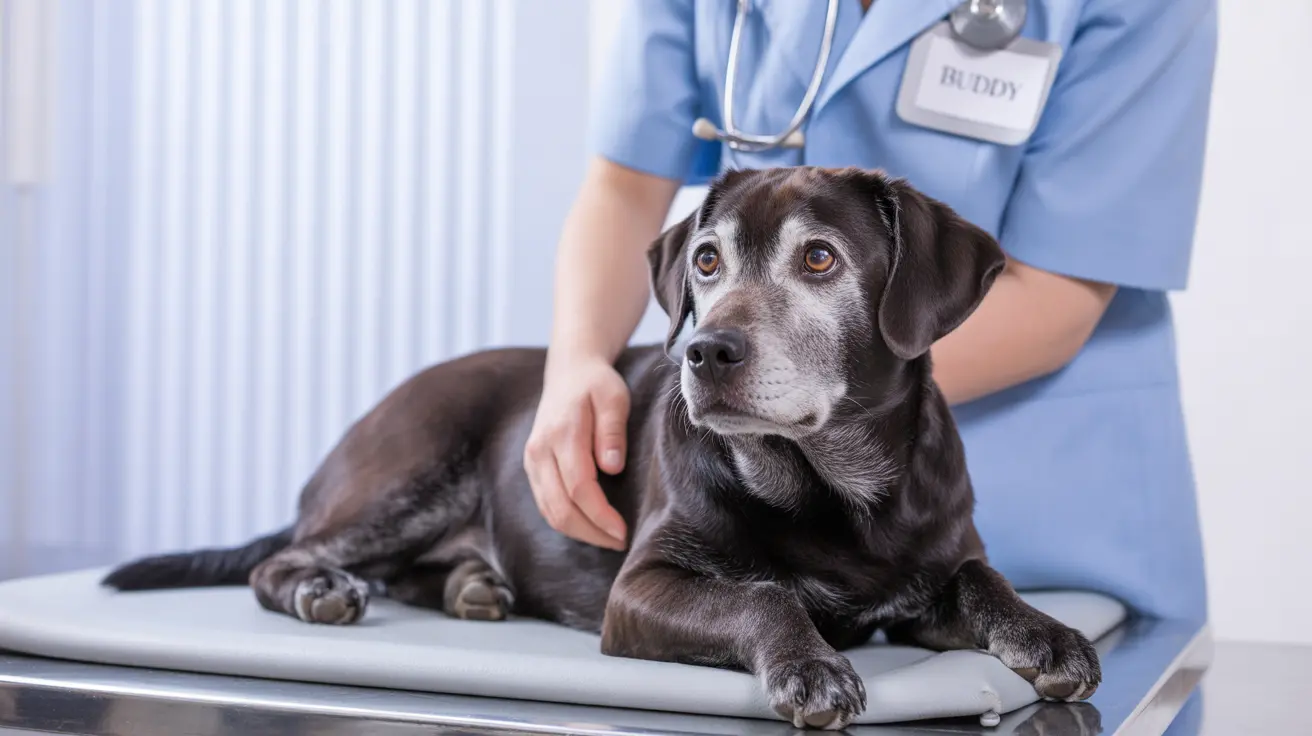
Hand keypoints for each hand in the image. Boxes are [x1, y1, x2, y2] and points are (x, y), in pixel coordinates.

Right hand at [524, 355, 629, 549]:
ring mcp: (532, 460)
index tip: (623, 531)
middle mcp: (540, 451)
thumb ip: (613, 431)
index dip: (600, 515)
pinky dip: (566, 521)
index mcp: (561, 434)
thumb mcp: (614, 397)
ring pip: (549, 511)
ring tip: (608, 538)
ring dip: (579, 532)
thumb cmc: (596, 384)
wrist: (569, 370)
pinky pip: (545, 504)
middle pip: (560, 508)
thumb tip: (612, 466)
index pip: (578, 488)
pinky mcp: (532, 467)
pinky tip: (590, 525)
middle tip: (620, 542)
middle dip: (591, 532)